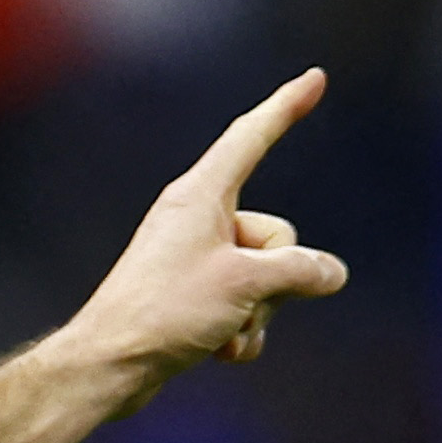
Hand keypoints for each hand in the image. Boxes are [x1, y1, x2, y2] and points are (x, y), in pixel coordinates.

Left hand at [66, 69, 349, 383]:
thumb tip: (331, 272)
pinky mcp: (193, 295)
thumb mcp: (247, 286)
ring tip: (217, 330)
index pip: (252, 137)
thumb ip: (300, 271)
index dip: (287, 106)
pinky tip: (215, 349)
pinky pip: (244, 307)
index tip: (315, 78)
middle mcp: (197, 218)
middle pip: (275, 234)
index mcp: (201, 195)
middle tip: (237, 301)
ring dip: (255, 315)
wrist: (109, 365)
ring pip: (264, 279)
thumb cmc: (166, 312)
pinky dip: (240, 332)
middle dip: (274, 279)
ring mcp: (195, 258)